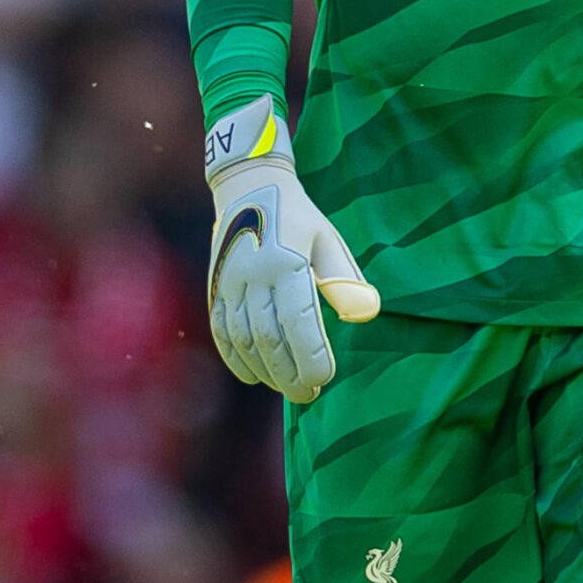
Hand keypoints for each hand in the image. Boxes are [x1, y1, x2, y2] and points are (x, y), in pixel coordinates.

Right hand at [204, 95, 379, 402]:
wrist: (248, 187)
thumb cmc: (299, 219)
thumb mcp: (328, 241)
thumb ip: (345, 280)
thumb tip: (367, 315)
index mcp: (286, 260)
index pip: (298, 319)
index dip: (311, 354)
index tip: (325, 377)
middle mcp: (254, 274)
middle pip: (269, 337)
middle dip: (290, 373)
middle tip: (310, 395)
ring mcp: (229, 282)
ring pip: (244, 339)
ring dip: (266, 371)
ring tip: (289, 389)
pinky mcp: (214, 288)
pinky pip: (221, 330)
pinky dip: (235, 358)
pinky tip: (254, 376)